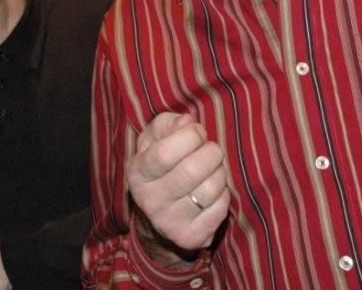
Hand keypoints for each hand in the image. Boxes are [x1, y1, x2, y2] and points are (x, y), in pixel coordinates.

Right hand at [127, 112, 228, 257]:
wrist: (156, 219)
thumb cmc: (161, 167)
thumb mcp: (154, 140)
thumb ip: (167, 124)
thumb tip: (186, 122)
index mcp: (137, 172)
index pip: (165, 152)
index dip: (190, 136)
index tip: (197, 132)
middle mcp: (149, 200)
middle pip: (193, 170)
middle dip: (212, 152)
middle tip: (211, 150)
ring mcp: (169, 222)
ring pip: (211, 188)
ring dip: (220, 172)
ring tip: (212, 170)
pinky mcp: (189, 238)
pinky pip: (221, 208)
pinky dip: (223, 194)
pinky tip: (213, 193)